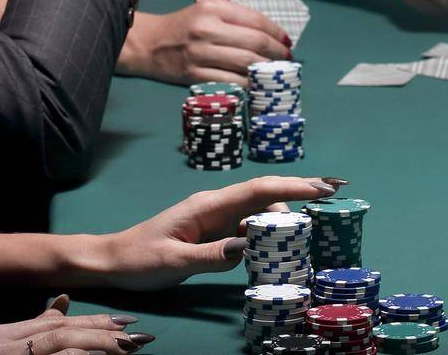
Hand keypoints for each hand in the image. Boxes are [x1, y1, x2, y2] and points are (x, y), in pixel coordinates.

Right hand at [0, 295, 151, 353]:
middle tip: (135, 336)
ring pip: (60, 345)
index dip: (90, 320)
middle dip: (101, 332)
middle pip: (60, 332)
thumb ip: (38, 328)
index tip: (124, 321)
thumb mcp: (13, 352)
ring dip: (97, 346)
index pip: (52, 324)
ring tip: (125, 348)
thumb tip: (64, 300)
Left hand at [97, 176, 342, 289]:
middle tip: (333, 205)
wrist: (115, 261)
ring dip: (283, 223)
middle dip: (297, 199)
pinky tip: (279, 249)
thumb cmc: (140, 258)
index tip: (322, 187)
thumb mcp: (175, 261)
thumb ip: (212, 256)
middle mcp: (215, 207)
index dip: (292, 187)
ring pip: (259, 215)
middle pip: (264, 199)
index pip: (257, 190)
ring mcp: (215, 220)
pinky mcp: (214, 234)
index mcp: (207, 205)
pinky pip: (248, 231)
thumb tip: (249, 247)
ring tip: (309, 235)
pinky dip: (268, 237)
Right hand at [118, 0, 292, 83]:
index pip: (255, 19)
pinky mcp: (194, 75)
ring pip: (245, 63)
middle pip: (255, 43)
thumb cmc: (183, 25)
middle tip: (287, 58)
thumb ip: (233, 14)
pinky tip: (256, 83)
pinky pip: (230, 81)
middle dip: (277, 52)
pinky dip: (248, 84)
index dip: (276, 32)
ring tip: (274, 71)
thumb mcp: (205, 9)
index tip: (287, 40)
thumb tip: (270, 30)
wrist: (148, 44)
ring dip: (266, 70)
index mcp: (212, 8)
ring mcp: (200, 53)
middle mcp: (206, 29)